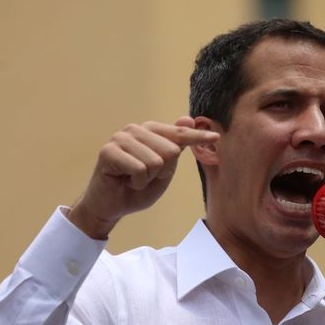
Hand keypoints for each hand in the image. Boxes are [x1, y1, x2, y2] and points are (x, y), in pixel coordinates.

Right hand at [68, 117, 218, 238]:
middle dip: (162, 172)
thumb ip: (176, 147)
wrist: (111, 206)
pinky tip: (125, 181)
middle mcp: (135, 129)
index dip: (198, 137)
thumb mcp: (164, 170)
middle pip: (171, 150)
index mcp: (150, 131)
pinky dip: (137, 182)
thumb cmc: (137, 188)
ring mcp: (120, 138)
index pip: (179, 133)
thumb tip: (188, 118)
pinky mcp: (108, 151)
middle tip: (144, 177)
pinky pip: (139, 168)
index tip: (216, 136)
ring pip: (156, 161)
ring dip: (148, 178)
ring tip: (134, 179)